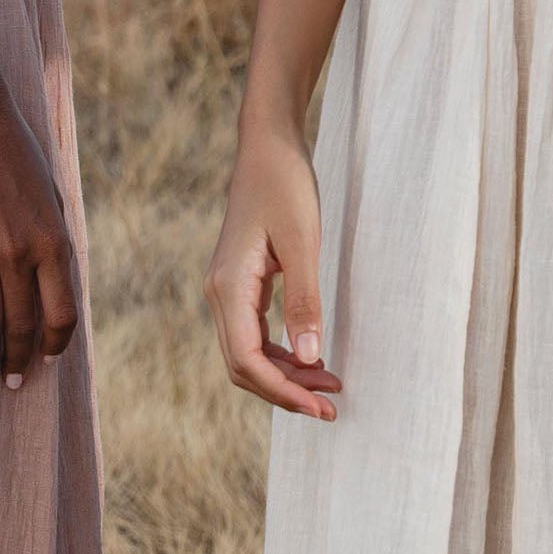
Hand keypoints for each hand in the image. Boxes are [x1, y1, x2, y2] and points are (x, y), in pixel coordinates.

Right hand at [0, 91, 78, 389]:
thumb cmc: (16, 152)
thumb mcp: (51, 197)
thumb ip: (53, 241)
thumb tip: (54, 282)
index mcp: (55, 243)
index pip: (62, 314)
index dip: (53, 344)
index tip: (45, 360)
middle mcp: (22, 254)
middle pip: (23, 326)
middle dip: (18, 360)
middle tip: (11, 382)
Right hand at [206, 124, 342, 421]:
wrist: (268, 146)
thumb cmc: (285, 186)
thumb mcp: (303, 243)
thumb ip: (304, 302)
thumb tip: (310, 360)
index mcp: (229, 287)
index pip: (247, 360)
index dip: (283, 391)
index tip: (321, 407)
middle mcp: (220, 294)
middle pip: (243, 366)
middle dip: (286, 391)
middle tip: (332, 407)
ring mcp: (227, 290)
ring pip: (247, 353)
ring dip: (285, 375)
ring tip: (329, 386)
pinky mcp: (240, 283)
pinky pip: (253, 334)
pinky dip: (280, 353)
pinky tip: (310, 358)